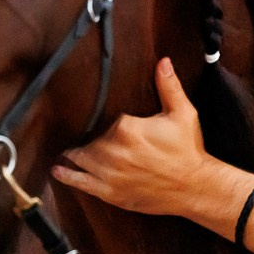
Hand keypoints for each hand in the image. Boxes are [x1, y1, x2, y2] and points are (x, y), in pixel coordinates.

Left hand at [53, 58, 218, 217]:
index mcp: (128, 128)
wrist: (195, 187)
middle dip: (92, 138)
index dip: (111, 123)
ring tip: (66, 151)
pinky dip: (68, 176)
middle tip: (85, 136)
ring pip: (83, 159)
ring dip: (75, 154)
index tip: (108, 123)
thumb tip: (163, 61)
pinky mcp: (111, 192)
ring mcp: (110, 173)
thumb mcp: (183, 114)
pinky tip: (58, 171)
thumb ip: (169, 86)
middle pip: (92, 140)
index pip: (108, 120)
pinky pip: (82, 183)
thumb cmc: (189, 151)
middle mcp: (114, 151)